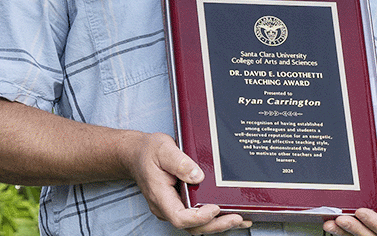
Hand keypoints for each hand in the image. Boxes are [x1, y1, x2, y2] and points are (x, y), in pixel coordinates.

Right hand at [125, 132, 251, 233]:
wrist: (136, 153)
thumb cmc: (148, 151)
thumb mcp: (163, 149)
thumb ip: (180, 162)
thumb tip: (198, 176)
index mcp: (160, 196)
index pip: (179, 217)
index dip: (199, 218)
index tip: (216, 208)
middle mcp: (166, 206)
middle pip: (192, 227)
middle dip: (216, 225)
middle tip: (238, 219)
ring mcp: (172, 206)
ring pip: (195, 225)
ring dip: (217, 225)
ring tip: (241, 220)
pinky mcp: (179, 203)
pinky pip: (195, 217)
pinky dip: (213, 218)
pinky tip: (228, 213)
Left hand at [322, 145, 376, 235]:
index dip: (376, 224)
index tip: (360, 211)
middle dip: (357, 229)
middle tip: (341, 219)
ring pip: (366, 233)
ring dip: (348, 231)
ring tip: (331, 224)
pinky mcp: (372, 214)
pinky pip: (360, 225)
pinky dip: (346, 226)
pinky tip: (332, 221)